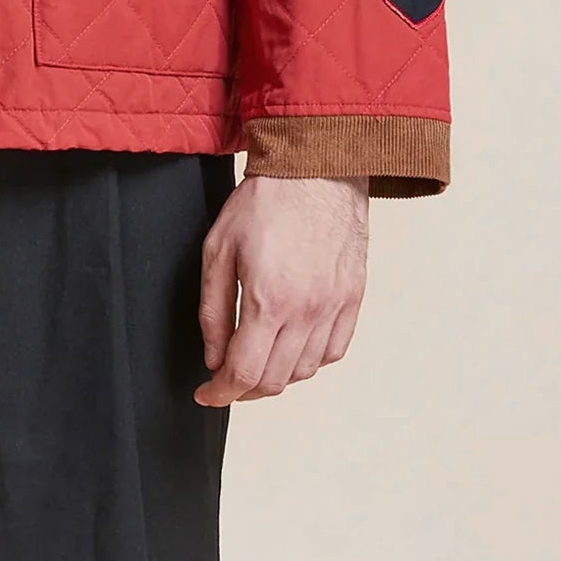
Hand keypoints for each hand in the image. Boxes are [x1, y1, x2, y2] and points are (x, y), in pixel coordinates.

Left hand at [194, 173, 368, 406]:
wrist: (314, 167)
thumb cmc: (263, 201)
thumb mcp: (218, 248)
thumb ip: (213, 310)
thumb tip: (213, 357)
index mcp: (268, 300)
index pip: (243, 373)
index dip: (220, 393)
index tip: (207, 393)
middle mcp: (306, 312)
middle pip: (275, 380)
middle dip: (244, 389)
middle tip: (226, 377)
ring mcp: (334, 306)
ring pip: (306, 371)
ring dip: (277, 376)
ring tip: (258, 359)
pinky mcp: (353, 298)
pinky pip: (335, 351)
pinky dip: (312, 360)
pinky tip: (293, 345)